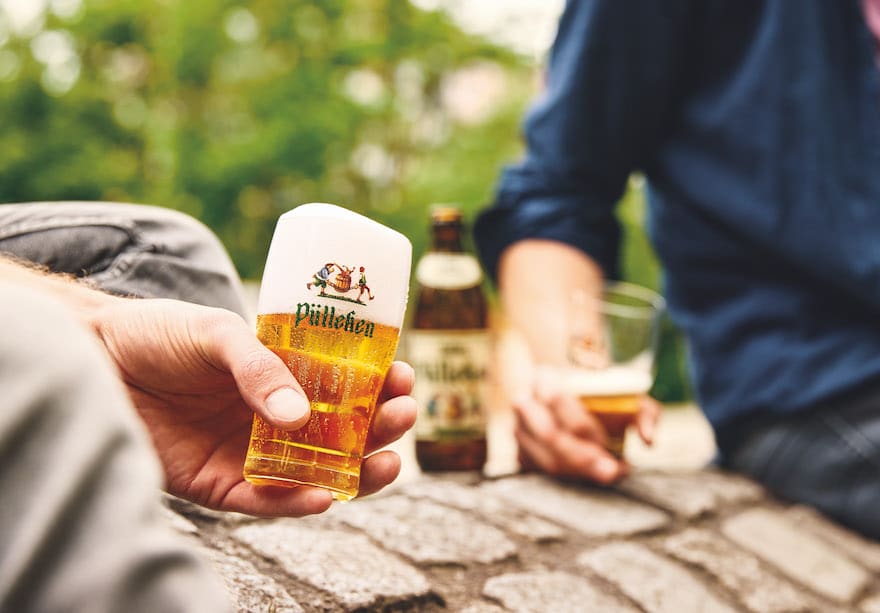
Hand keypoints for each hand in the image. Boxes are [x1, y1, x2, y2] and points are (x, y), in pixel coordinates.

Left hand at [93, 298, 415, 516]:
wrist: (94, 357)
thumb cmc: (158, 333)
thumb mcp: (217, 332)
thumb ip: (259, 368)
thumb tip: (301, 414)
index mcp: (281, 373)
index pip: (343, 384)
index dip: (378, 383)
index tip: (404, 375)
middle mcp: (272, 415)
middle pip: (340, 431)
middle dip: (378, 427)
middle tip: (404, 416)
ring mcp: (249, 450)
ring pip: (314, 470)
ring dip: (355, 472)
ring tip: (388, 464)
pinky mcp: (218, 482)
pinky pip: (265, 501)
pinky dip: (297, 504)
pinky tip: (326, 496)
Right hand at [513, 369, 659, 483]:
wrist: (567, 392)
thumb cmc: (599, 393)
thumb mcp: (625, 392)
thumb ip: (644, 412)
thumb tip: (648, 439)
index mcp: (543, 378)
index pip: (557, 400)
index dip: (582, 425)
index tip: (607, 441)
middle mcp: (524, 403)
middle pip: (550, 436)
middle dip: (583, 458)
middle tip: (612, 471)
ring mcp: (518, 430)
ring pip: (546, 460)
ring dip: (579, 473)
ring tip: (608, 474)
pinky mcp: (520, 453)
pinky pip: (543, 474)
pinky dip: (568, 479)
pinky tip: (590, 476)